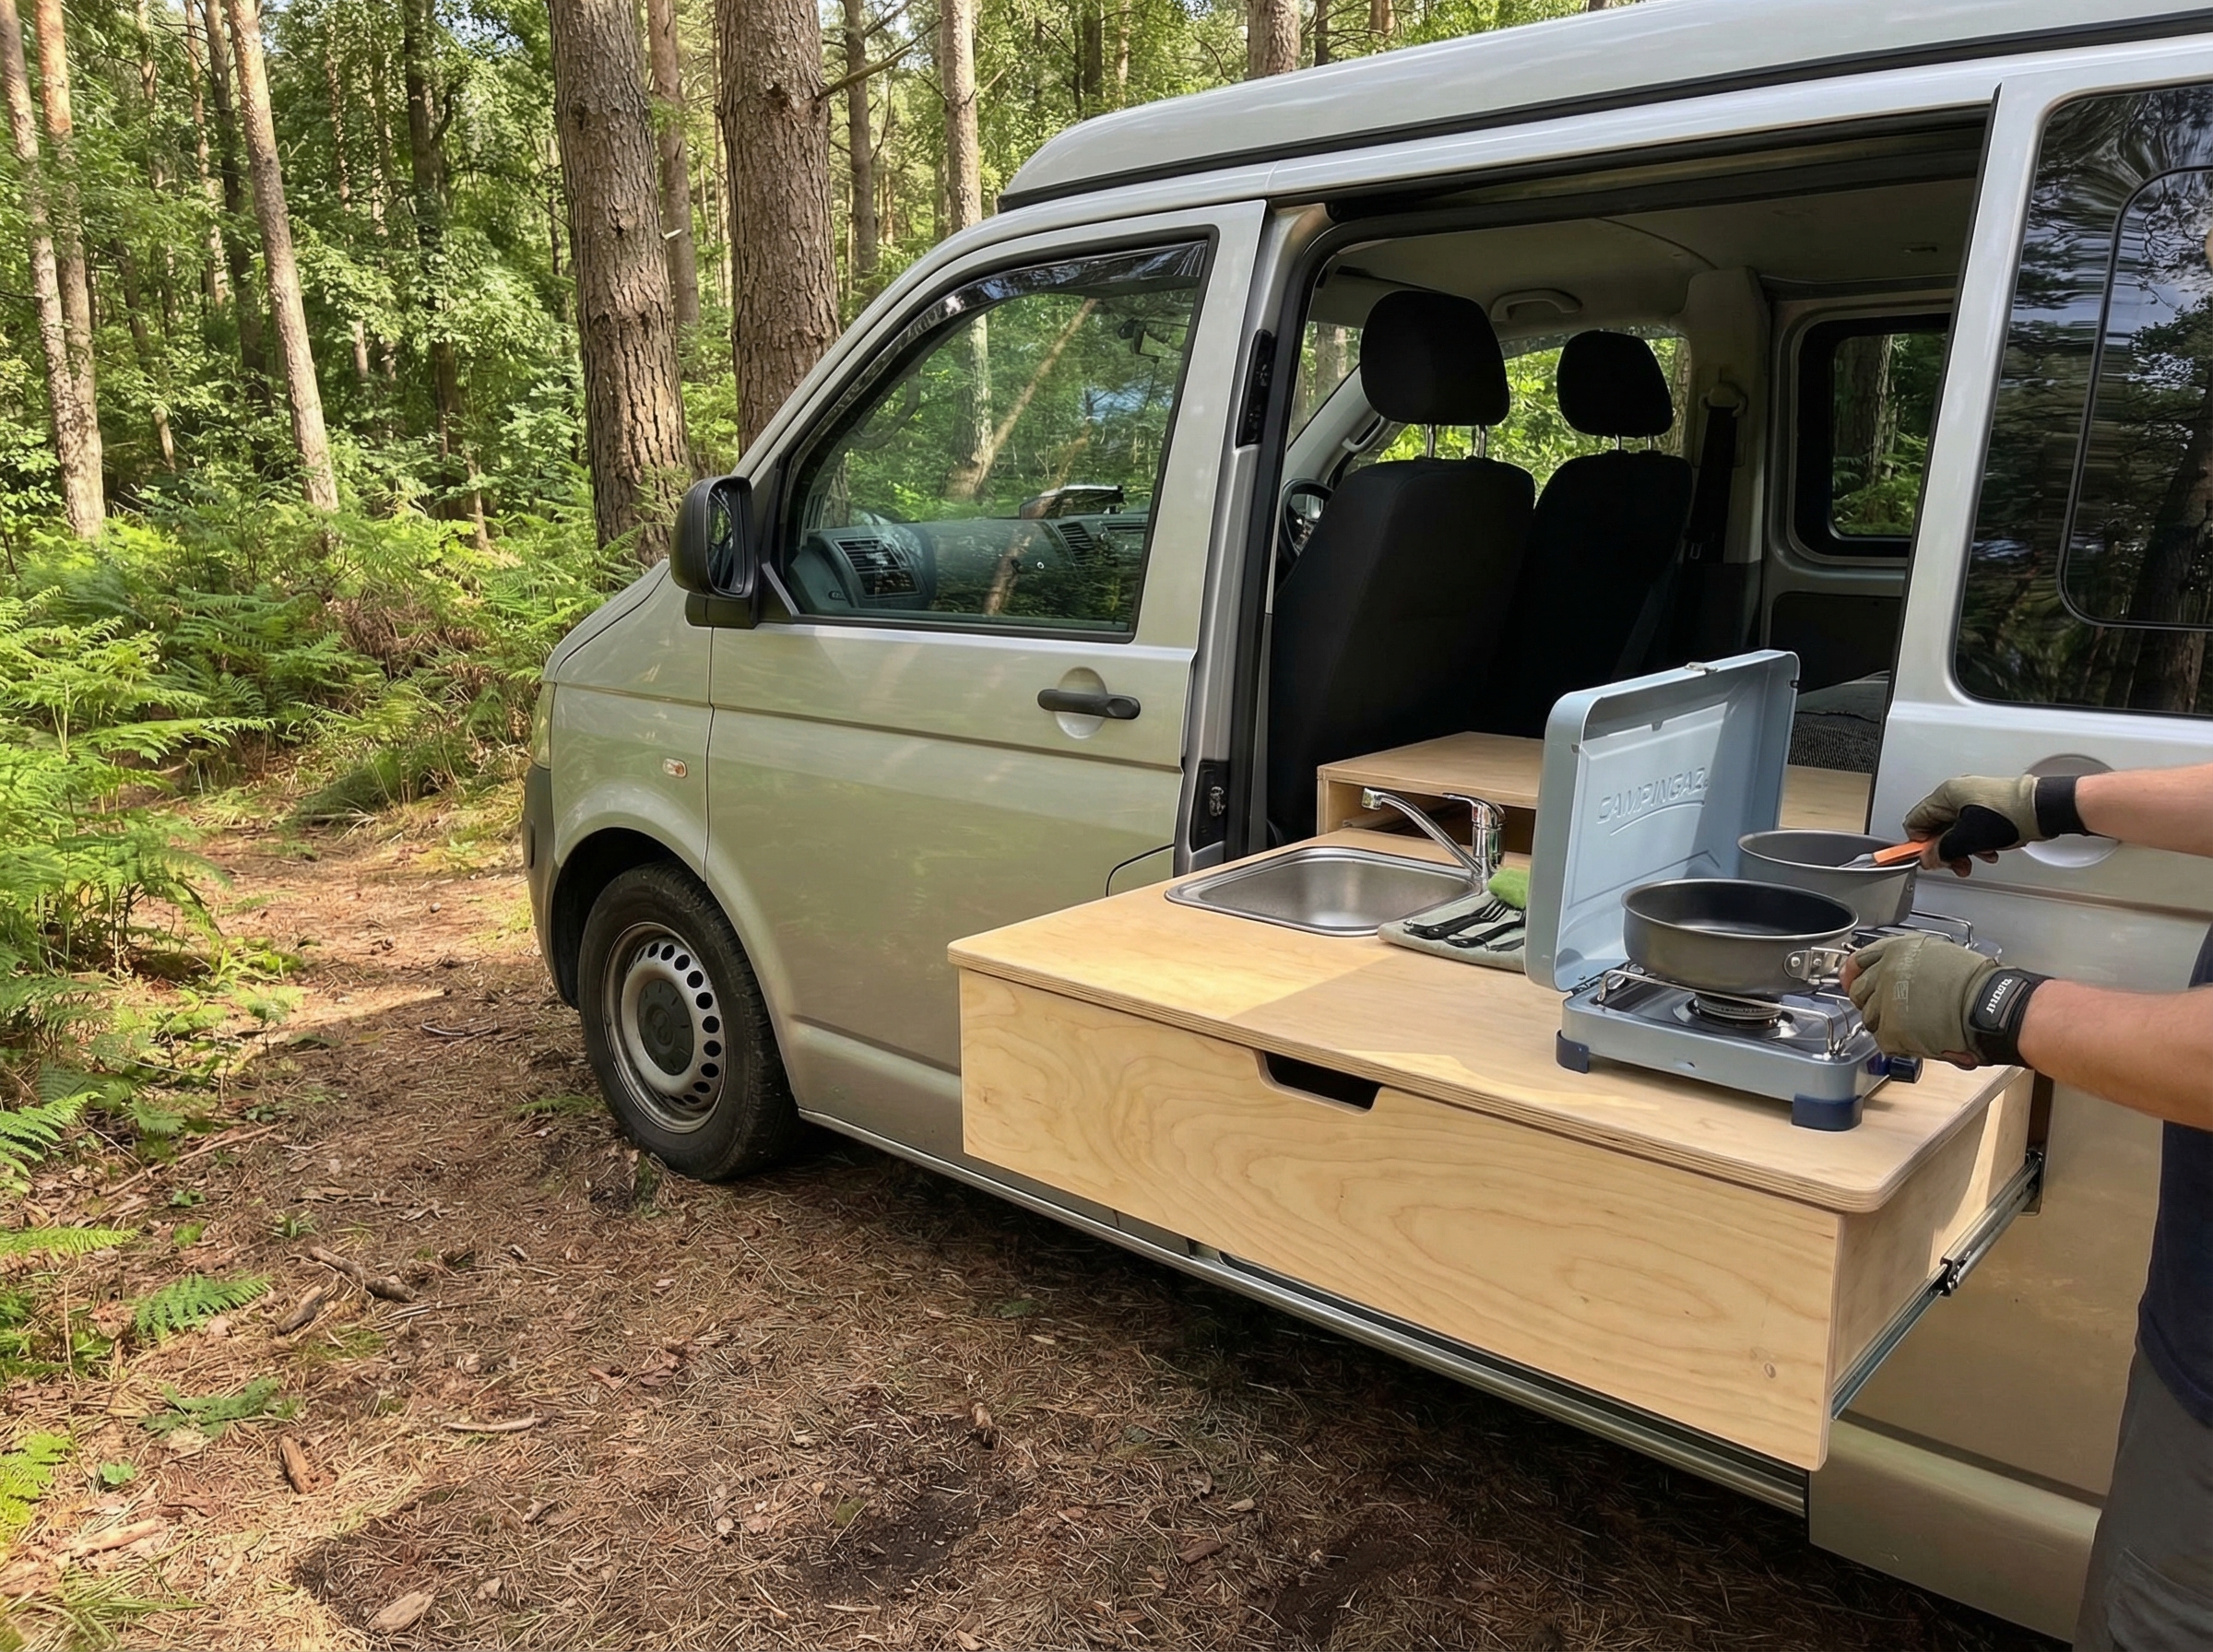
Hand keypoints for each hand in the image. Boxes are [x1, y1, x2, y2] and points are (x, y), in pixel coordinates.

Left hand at [1843, 934, 2002, 1067]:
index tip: (1852, 981)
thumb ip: (1909, 964)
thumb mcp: (1938, 956)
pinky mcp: (1891, 1028)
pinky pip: (1884, 1041)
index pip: (1859, 961)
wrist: (1990, 1005)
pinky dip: (1900, 1044)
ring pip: (1870, 1019)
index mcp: (1897, 950)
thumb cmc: (1977, 984)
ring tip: (1915, 1027)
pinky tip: (1919, 1040)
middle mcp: (1886, 972)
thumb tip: (1895, 976)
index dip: (1854, 974)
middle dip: (1872, 1003)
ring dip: (1888, 1025)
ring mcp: (1886, 1001)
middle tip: (1892, 1012)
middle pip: (1860, 993)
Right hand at [1901, 775, 2042, 875]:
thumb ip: (1942, 850)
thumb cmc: (2010, 814)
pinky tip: (1988, 850)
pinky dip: (1977, 842)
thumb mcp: (1967, 838)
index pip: (1916, 820)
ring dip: (1963, 848)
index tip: (1930, 857)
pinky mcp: (1991, 806)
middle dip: (1945, 849)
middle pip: (1937, 826)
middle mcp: (1959, 792)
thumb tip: (1929, 858)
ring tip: (1975, 858)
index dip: (1921, 843)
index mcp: (1946, 793)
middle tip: (1954, 862)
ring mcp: (1976, 799)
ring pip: (1956, 829)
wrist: (2044, 809)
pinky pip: (1973, 827)